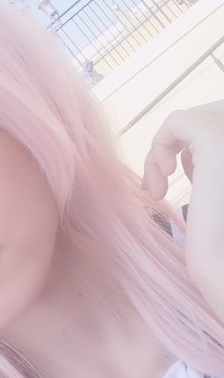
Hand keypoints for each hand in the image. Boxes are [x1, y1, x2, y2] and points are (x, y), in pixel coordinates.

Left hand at [142, 100, 223, 318]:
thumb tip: (191, 150)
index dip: (198, 145)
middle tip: (161, 183)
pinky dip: (158, 144)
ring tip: (159, 186)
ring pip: (191, 118)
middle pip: (210, 114)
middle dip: (181, 144)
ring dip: (166, 149)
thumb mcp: (217, 188)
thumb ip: (212, 164)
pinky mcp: (216, 141)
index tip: (179, 177)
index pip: (222, 120)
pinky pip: (176, 121)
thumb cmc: (218, 237)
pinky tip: (161, 178)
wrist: (222, 263)